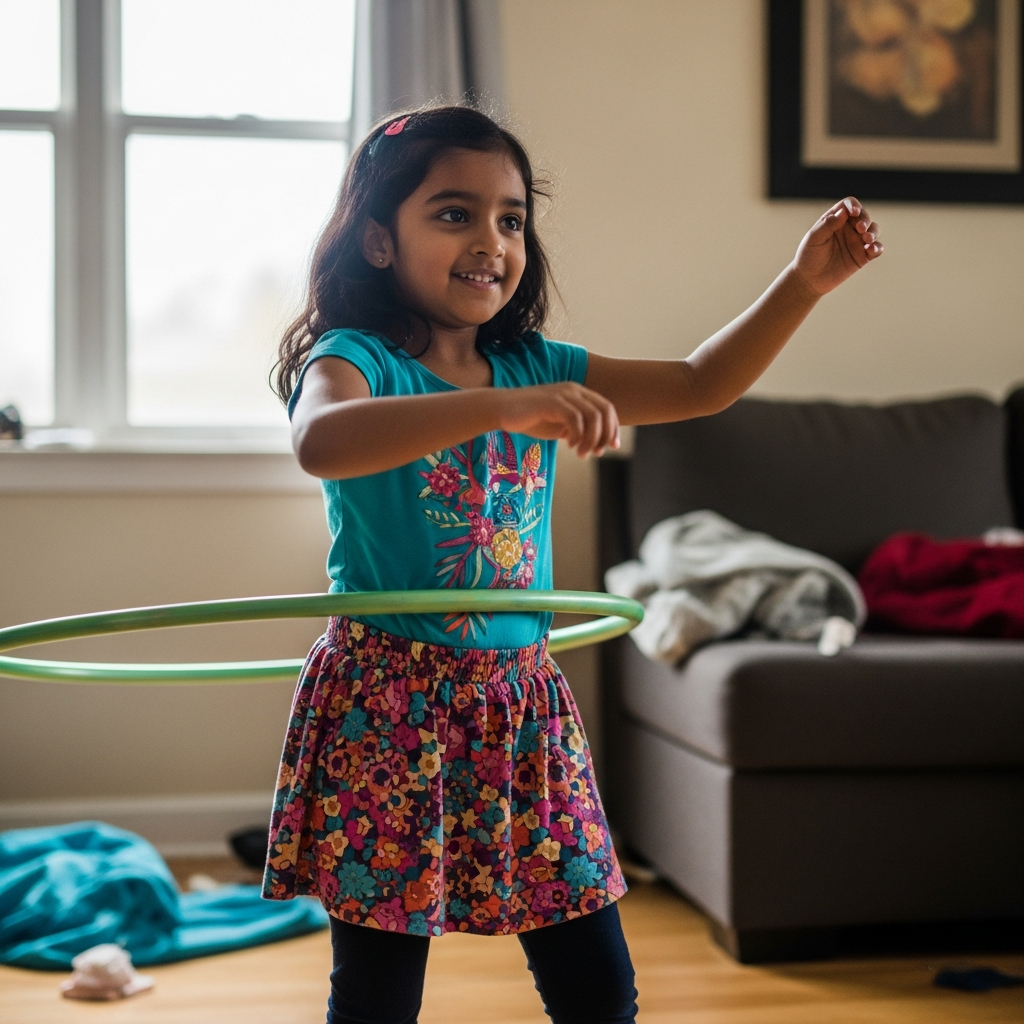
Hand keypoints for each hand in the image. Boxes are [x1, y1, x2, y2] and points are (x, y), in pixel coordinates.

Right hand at [497, 382, 620, 456]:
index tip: (612, 446)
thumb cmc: (531, 419)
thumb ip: (578, 430)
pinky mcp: (552, 402)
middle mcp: (574, 390)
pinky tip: (569, 445)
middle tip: (597, 453)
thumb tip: (598, 443)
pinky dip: (577, 435)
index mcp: (578, 393)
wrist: (502, 410)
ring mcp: (563, 394)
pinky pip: (575, 419)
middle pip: (604, 411)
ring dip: (591, 439)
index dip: (613, 428)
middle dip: (605, 435)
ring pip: (592, 416)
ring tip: (581, 454)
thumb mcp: (560, 425)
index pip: (606, 408)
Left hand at [790, 197, 882, 296]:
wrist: (809, 280)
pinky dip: (877, 247)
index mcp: (835, 220)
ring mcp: (857, 242)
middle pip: (864, 216)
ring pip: (873, 230)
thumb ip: (827, 225)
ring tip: (867, 239)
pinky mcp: (863, 256)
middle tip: (860, 228)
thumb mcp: (814, 239)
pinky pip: (876, 249)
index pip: (848, 205)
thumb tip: (843, 212)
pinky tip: (871, 249)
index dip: (853, 206)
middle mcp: (848, 228)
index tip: (854, 212)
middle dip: (865, 219)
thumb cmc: (808, 256)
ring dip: (873, 232)